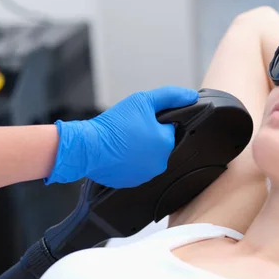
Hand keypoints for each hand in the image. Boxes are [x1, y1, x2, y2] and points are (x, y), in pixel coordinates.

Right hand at [45, 86, 198, 187]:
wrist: (87, 147)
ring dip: (138, 149)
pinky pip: (134, 169)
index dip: (155, 121)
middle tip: (129, 129)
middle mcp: (160, 162)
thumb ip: (170, 96)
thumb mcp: (143, 100)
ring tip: (122, 141)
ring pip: (147, 157)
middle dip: (147, 136)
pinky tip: (117, 153)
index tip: (140, 119)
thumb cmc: (114, 125)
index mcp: (166, 143)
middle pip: (158, 144)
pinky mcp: (131, 182)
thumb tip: (191, 95)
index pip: (169, 128)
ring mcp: (145, 175)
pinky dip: (128, 162)